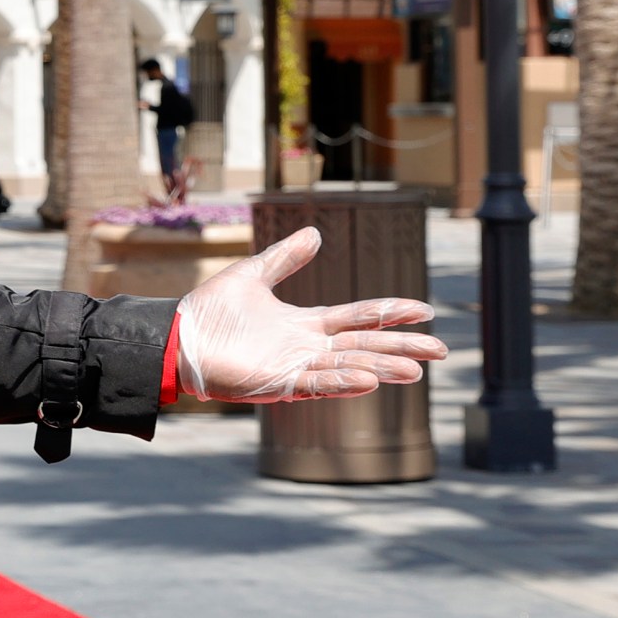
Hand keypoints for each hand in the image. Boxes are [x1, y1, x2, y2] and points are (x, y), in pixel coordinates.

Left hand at [175, 227, 448, 402]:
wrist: (176, 337)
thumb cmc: (209, 311)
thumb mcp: (252, 275)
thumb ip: (284, 257)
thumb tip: (315, 233)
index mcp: (306, 323)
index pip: (359, 318)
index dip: (390, 314)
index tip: (425, 310)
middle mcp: (308, 347)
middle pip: (365, 346)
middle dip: (401, 347)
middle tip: (441, 350)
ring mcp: (296, 367)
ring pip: (349, 367)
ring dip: (381, 368)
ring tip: (416, 370)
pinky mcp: (279, 383)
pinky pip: (317, 384)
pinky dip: (343, 382)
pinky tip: (369, 380)